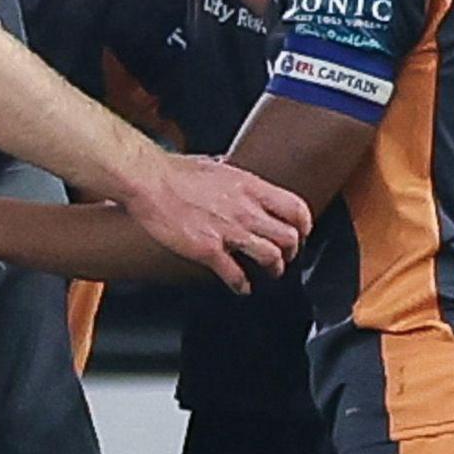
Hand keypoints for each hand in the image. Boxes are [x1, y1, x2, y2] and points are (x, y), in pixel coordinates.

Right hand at [112, 150, 307, 292]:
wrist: (149, 182)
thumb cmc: (175, 172)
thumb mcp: (216, 166)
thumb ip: (231, 176)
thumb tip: (231, 175)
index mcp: (250, 187)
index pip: (296, 208)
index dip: (304, 225)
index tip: (301, 232)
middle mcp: (246, 210)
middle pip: (289, 237)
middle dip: (292, 251)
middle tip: (286, 257)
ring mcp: (229, 232)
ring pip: (270, 257)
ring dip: (274, 269)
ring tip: (270, 273)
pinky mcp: (208, 250)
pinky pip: (235, 274)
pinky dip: (242, 285)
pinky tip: (241, 287)